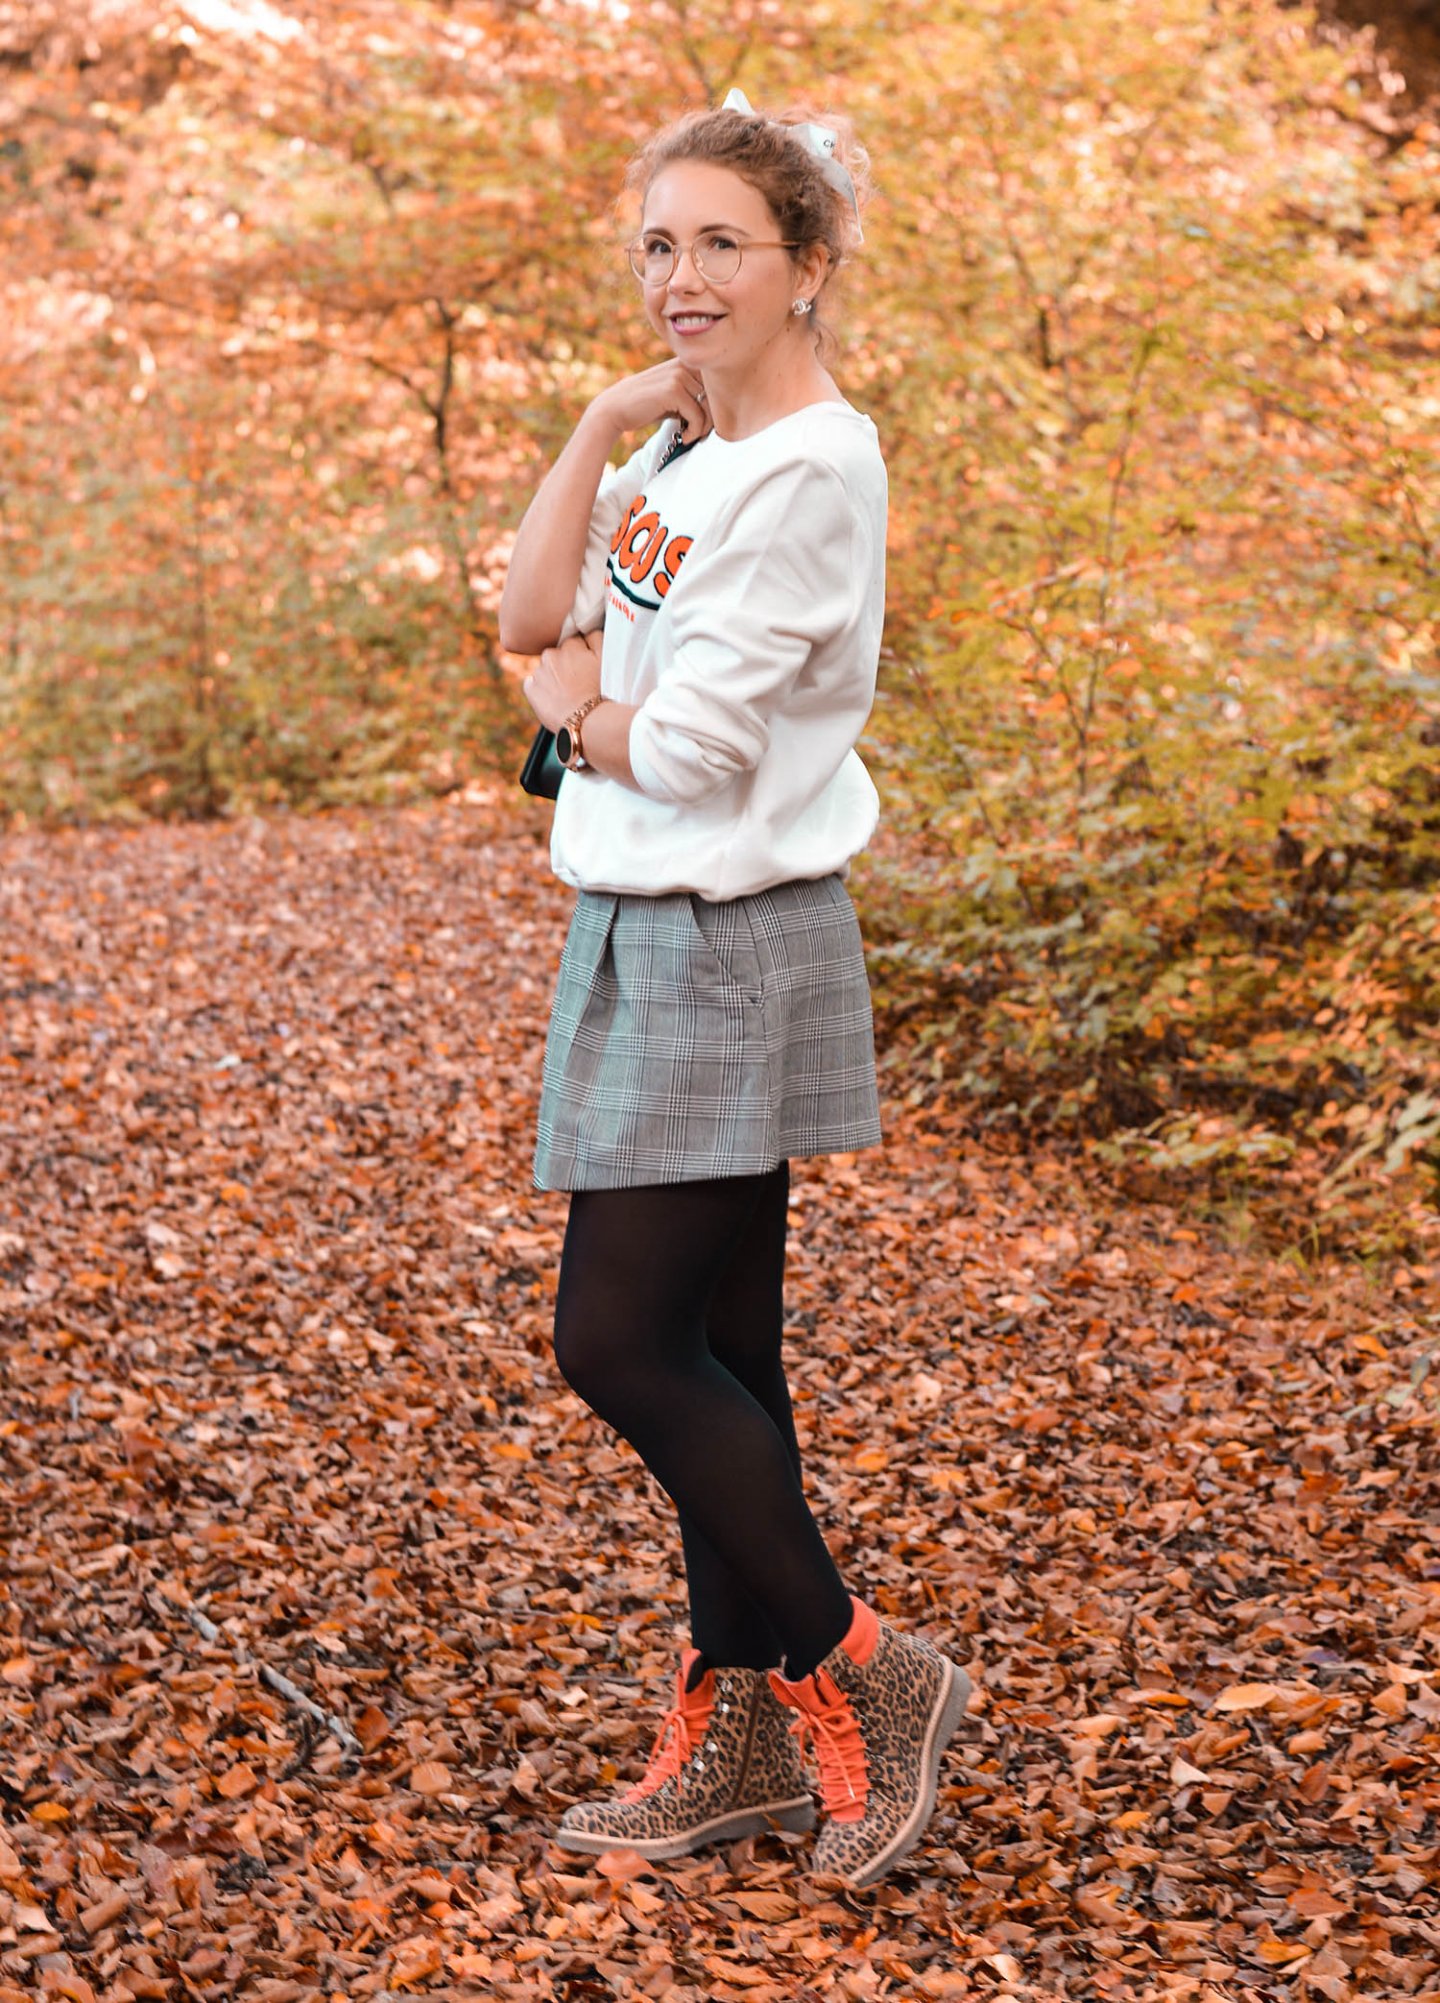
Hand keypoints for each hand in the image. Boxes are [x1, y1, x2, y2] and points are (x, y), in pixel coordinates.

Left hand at [523, 631, 603, 732]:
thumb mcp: (606, 658)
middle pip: (557, 655)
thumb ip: (595, 636)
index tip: (586, 667)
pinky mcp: (530, 690)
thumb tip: (586, 628)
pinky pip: (532, 684)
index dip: (581, 654)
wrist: (587, 720)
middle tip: (578, 682)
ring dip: (553, 677)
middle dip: (564, 664)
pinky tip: (553, 699)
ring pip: (545, 670)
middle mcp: (550, 655)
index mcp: (569, 645)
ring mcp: (539, 672)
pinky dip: (540, 690)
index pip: (573, 642)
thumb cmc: (601, 689)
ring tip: (567, 693)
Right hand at [590, 360, 711, 445]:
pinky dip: (693, 432)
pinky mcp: (673, 389)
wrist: (614, 409)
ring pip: (710, 407)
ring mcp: (679, 374)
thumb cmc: (647, 406)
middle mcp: (685, 364)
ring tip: (688, 435)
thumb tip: (726, 410)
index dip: (716, 409)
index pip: (718, 386)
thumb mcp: (674, 396)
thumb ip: (695, 394)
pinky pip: (698, 415)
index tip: (702, 424)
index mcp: (687, 362)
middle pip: (717, 396)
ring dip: (702, 428)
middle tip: (695, 432)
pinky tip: (683, 437)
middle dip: (710, 420)